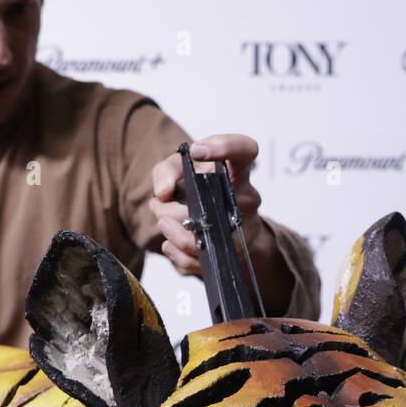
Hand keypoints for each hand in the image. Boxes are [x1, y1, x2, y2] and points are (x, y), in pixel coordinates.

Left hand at [149, 134, 266, 276]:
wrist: (222, 224)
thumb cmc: (202, 191)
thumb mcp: (182, 171)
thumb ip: (166, 171)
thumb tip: (162, 193)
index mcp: (238, 170)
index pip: (245, 150)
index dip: (225, 146)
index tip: (197, 150)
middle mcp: (246, 197)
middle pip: (209, 202)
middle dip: (174, 208)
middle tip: (158, 204)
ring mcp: (243, 228)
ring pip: (204, 237)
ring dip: (173, 232)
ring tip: (162, 222)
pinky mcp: (232, 255)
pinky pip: (200, 260)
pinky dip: (177, 253)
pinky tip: (169, 243)